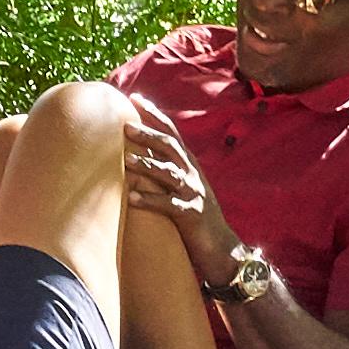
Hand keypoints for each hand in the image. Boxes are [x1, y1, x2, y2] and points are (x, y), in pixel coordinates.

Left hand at [121, 102, 228, 272]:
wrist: (222, 250)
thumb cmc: (196, 218)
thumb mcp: (183, 188)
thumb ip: (165, 170)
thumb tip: (138, 154)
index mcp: (190, 165)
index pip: (172, 132)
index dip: (154, 114)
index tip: (135, 98)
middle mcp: (193, 175)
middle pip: (170, 147)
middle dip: (148, 135)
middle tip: (125, 127)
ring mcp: (194, 194)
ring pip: (169, 174)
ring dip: (147, 166)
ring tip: (125, 161)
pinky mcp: (191, 216)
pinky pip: (168, 206)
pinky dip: (149, 200)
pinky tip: (131, 198)